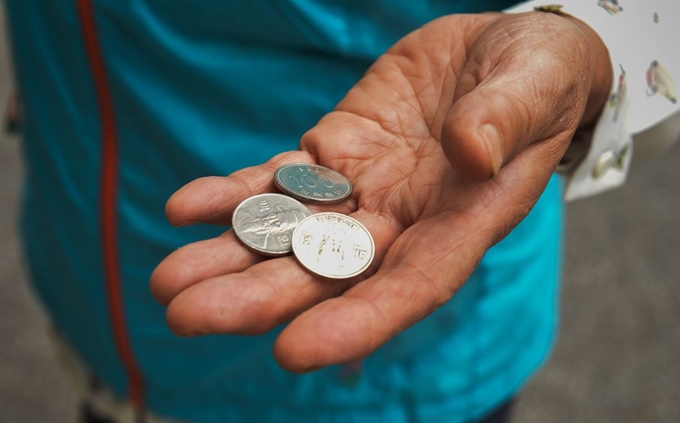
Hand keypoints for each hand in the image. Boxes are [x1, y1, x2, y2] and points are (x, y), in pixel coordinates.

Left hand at [150, 12, 611, 371]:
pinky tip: (185, 209)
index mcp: (463, 221)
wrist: (502, 55)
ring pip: (290, 233)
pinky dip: (234, 196)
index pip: (411, 286)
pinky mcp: (334, 152)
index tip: (297, 351)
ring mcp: (363, 189)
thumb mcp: (538, 85)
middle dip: (260, 298)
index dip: (358, 322)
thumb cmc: (540, 78)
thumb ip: (507, 118)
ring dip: (229, 257)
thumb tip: (471, 151)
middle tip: (186, 318)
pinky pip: (279, 179)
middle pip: (329, 271)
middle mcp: (405, 220)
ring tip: (165, 283)